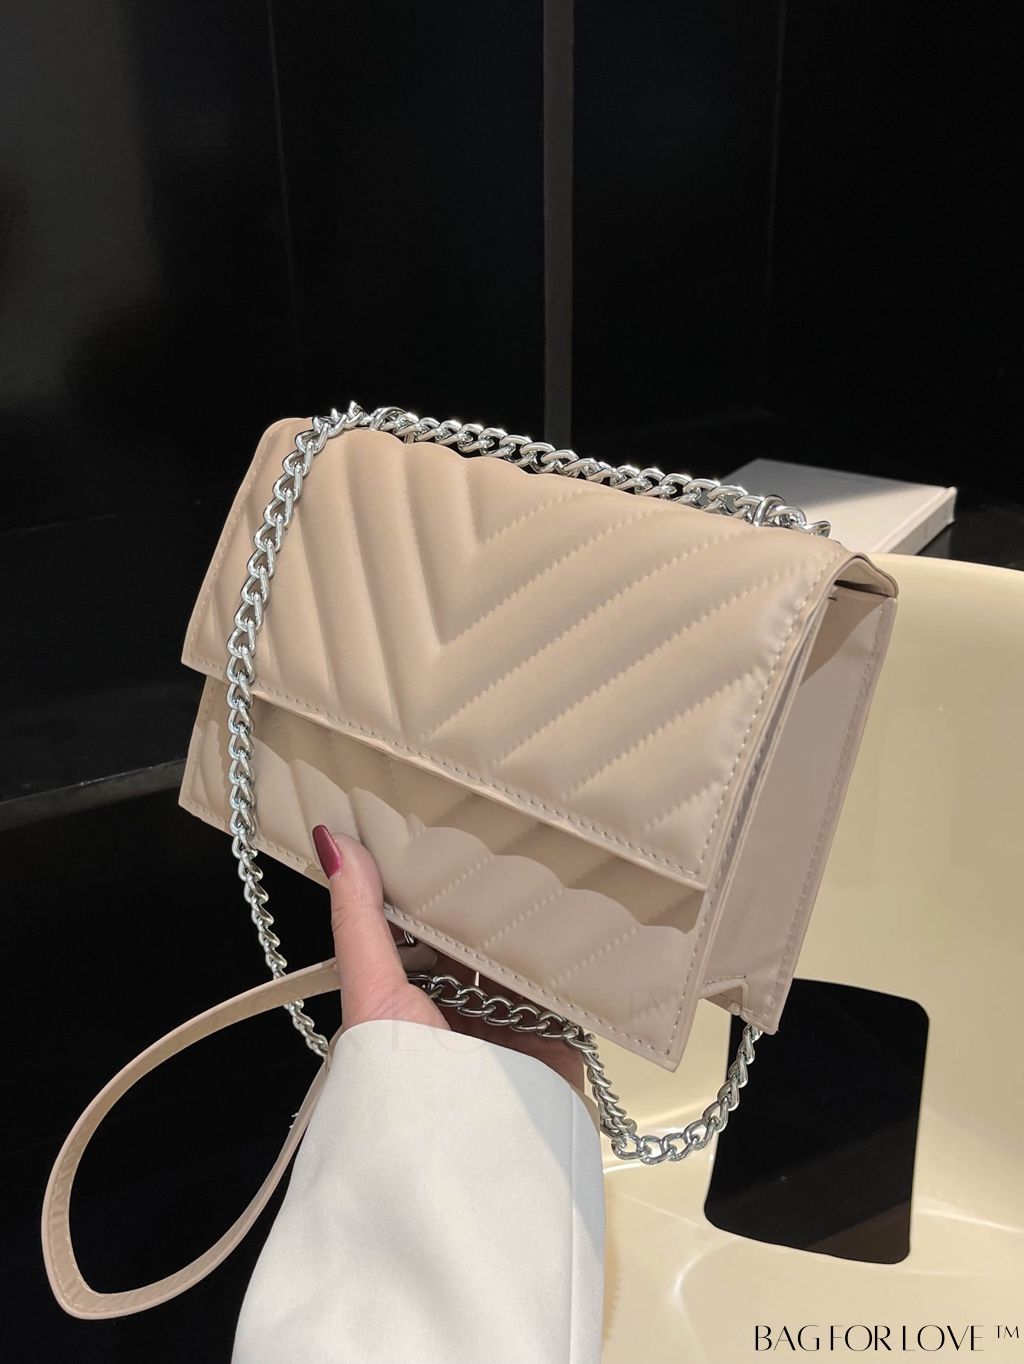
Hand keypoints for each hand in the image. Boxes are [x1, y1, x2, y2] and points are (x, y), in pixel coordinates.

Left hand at [312, 826, 582, 1089]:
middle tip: (507, 845)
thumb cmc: (403, 1085)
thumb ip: (358, 921)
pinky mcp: (554, 1049)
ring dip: (536, 931)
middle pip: (481, 947)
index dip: (435, 889)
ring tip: (549, 874)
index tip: (446, 836)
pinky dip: (576, 966)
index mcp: (411, 1002)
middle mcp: (460, 1016)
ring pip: (526, 965)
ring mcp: (510, 1033)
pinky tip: (585, 926)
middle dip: (492, 906)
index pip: (428, 932)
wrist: (462, 1165)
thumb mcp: (373, 992)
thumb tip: (330, 841)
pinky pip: (569, 995)